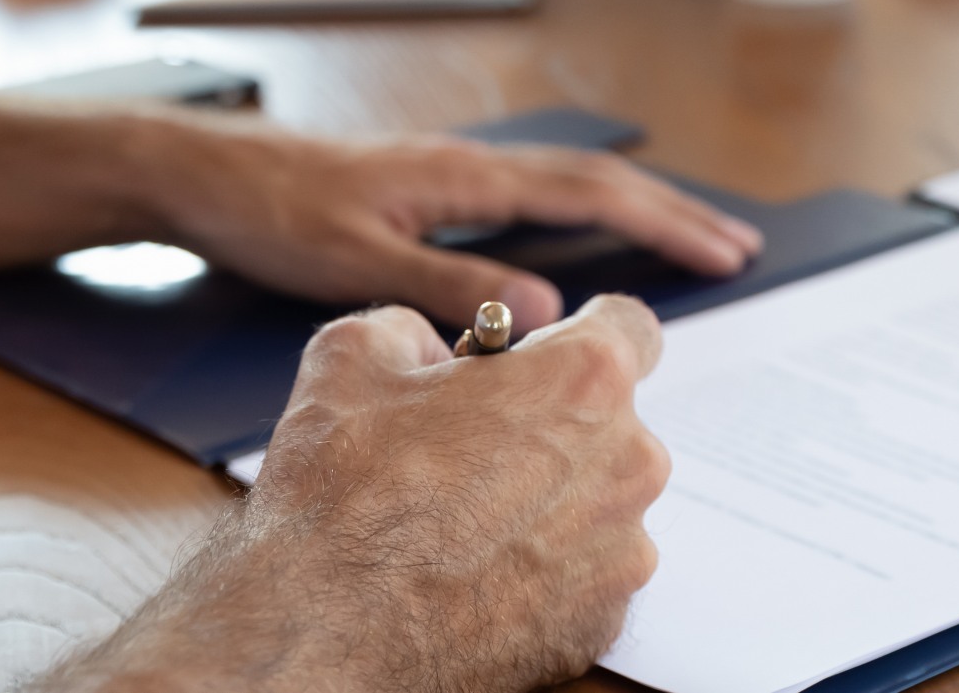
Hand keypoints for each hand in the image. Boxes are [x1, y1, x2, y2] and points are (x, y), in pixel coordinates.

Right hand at [35, 296, 670, 692]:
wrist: (328, 630)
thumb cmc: (344, 496)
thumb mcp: (352, 357)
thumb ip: (414, 328)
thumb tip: (428, 350)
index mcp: (585, 380)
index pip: (630, 328)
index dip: (580, 336)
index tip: (546, 358)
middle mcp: (628, 463)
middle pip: (609, 426)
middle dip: (551, 428)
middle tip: (471, 447)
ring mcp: (623, 552)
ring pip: (598, 505)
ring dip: (548, 503)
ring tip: (462, 522)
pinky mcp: (603, 622)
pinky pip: (584, 577)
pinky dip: (542, 572)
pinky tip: (475, 574)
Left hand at [132, 115, 763, 327]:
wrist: (205, 174)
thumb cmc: (271, 215)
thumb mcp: (359, 265)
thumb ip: (452, 286)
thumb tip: (545, 309)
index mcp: (463, 178)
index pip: (589, 196)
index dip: (664, 225)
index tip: (723, 253)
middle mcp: (469, 166)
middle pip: (598, 182)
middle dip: (674, 214)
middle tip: (739, 248)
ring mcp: (455, 174)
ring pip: (570, 184)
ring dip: (637, 210)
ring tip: (693, 241)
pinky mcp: (436, 191)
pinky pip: (536, 196)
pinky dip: (587, 214)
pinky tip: (597, 238)